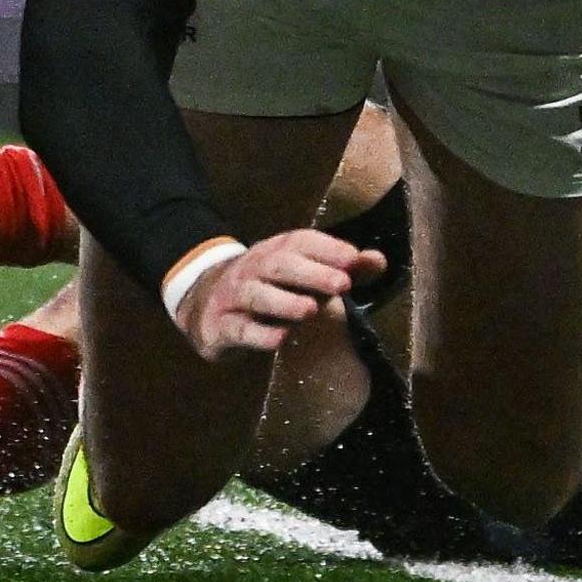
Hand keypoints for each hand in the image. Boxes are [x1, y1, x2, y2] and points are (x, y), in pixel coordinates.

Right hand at [173, 230, 386, 359]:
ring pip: (256, 295)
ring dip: (284, 302)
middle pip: (279, 265)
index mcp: (276, 251)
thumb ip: (342, 269)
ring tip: (310, 310)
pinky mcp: (220, 326)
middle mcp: (253, 269)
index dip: (327, 248)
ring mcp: (233, 297)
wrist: (202, 302)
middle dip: (311, 273)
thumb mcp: (302, 274)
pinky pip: (238, 329)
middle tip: (342, 285)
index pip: (300, 242)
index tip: (353, 259)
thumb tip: (378, 260)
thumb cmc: (269, 288)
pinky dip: (258, 334)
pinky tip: (278, 340)